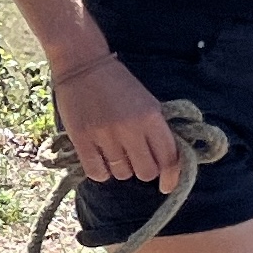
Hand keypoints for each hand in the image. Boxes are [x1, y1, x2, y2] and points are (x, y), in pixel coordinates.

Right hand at [54, 53, 184, 190]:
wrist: (83, 67)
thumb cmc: (118, 84)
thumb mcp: (147, 102)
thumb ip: (157, 129)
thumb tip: (165, 161)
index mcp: (151, 117)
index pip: (169, 158)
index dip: (171, 176)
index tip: (167, 185)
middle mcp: (130, 129)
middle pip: (145, 171)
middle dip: (143, 170)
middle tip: (136, 161)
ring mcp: (104, 136)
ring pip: (121, 173)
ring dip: (120, 168)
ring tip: (114, 153)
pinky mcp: (81, 140)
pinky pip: (97, 172)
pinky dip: (101, 171)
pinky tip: (99, 160)